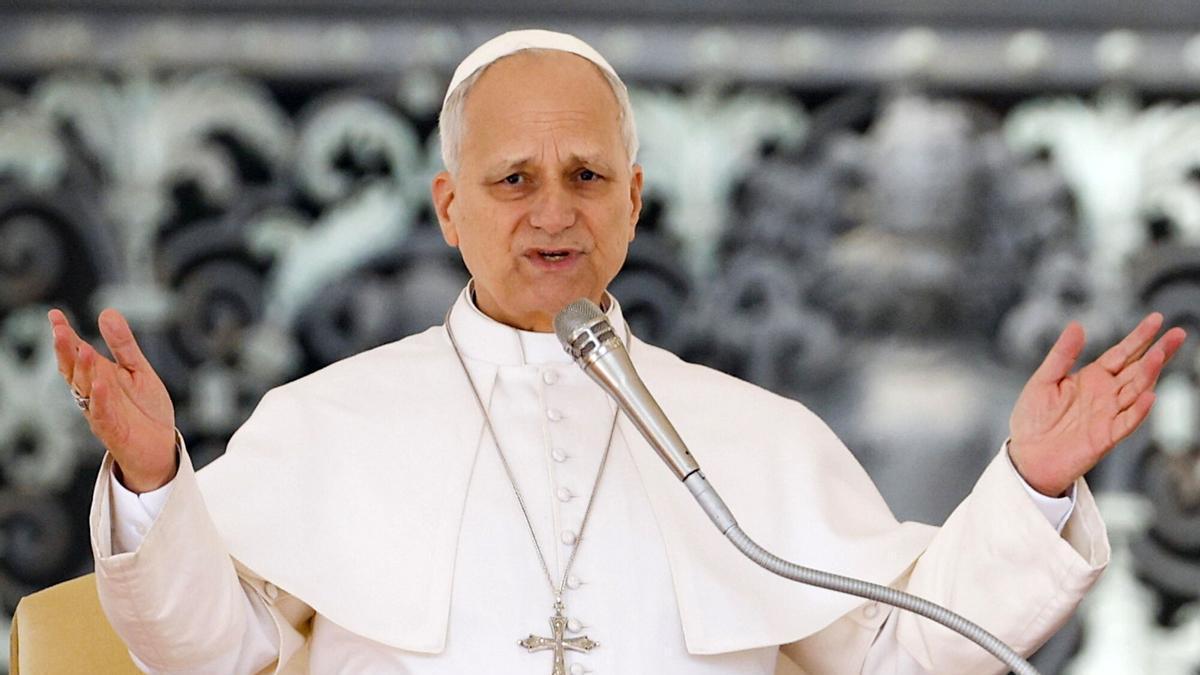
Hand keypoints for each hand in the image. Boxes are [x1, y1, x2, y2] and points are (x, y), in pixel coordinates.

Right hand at [49, 308, 177, 492]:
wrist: (159, 446)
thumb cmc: (145, 408)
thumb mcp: (137, 369)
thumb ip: (123, 344)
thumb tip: (106, 312)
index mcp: (98, 376)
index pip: (76, 353)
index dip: (65, 335)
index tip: (55, 315)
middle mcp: (93, 393)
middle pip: (74, 370)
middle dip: (66, 351)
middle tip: (61, 330)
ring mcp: (100, 411)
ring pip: (85, 390)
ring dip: (84, 370)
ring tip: (85, 349)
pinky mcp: (112, 430)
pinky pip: (102, 413)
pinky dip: (101, 398)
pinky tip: (101, 383)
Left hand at [1009, 312, 1186, 496]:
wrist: (1028, 456)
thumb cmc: (1033, 419)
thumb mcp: (1043, 380)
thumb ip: (1062, 355)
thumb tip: (1076, 325)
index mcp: (1092, 378)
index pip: (1122, 353)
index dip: (1139, 337)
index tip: (1157, 319)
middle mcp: (1106, 394)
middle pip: (1137, 369)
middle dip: (1157, 351)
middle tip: (1176, 333)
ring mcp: (1109, 415)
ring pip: (1136, 391)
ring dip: (1148, 374)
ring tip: (1159, 355)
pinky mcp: (1106, 437)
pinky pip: (1127, 422)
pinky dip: (1138, 411)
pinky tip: (1148, 396)